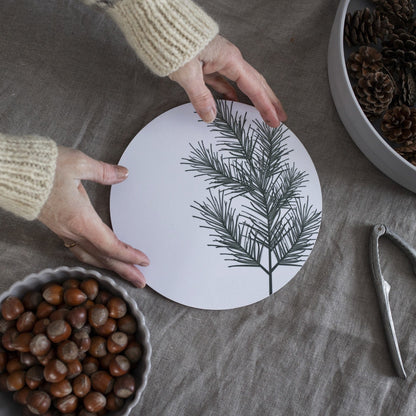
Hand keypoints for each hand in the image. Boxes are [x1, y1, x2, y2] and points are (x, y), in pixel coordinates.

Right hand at [38, 146, 148, 287]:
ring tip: (126, 274)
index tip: (144, 261)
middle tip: (141, 281)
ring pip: (91, 256)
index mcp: (80, 219)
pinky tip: (101, 258)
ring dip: (110, 267)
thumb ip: (104, 172)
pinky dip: (95, 257)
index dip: (128, 255)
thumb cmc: (42, 167)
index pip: (109, 245)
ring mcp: (64, 231)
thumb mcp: (78, 163)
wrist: (11, 171)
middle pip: (103, 257)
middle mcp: (72, 230)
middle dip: (124, 270)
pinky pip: (80, 249)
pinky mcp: (59, 227)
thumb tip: (123, 174)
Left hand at [169, 35, 286, 126]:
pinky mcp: (208, 65)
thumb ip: (200, 97)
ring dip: (253, 99)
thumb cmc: (175, 42)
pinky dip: (231, 95)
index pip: (253, 87)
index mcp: (229, 59)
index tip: (274, 120)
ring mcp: (219, 62)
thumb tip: (210, 116)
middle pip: (255, 84)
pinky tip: (234, 104)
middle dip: (269, 101)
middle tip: (280, 117)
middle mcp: (228, 59)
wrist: (162, 26)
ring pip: (242, 84)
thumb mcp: (188, 73)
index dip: (265, 106)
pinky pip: (225, 83)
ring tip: (263, 113)